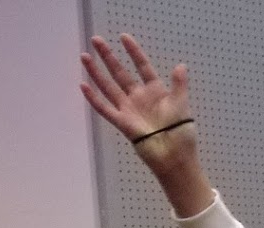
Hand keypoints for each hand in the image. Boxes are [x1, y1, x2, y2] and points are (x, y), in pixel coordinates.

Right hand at [81, 35, 196, 171]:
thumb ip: (179, 84)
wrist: (174, 154)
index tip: (123, 37)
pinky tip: (82, 85)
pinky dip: (93, 98)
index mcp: (155, 91)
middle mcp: (139, 97)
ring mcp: (128, 109)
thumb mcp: (181, 104)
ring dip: (96, 72)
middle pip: (120, 72)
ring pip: (108, 86)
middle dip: (108, 56)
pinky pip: (104, 108)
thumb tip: (181, 66)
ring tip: (84, 56)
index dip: (134, 52)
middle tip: (96, 40)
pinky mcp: (121, 122)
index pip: (142, 66)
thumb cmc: (180, 131)